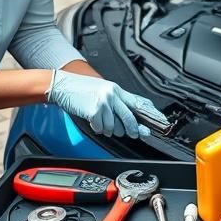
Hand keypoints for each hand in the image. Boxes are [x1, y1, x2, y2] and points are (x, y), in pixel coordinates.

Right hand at [45, 70, 168, 138]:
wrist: (62, 85)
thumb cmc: (80, 90)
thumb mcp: (101, 90)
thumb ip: (116, 101)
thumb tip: (128, 118)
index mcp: (116, 89)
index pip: (139, 102)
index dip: (150, 113)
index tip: (158, 122)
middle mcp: (112, 94)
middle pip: (130, 117)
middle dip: (133, 129)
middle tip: (134, 134)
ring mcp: (104, 102)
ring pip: (114, 126)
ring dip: (108, 129)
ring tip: (101, 122)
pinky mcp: (94, 110)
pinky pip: (101, 128)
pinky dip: (97, 128)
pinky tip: (92, 121)